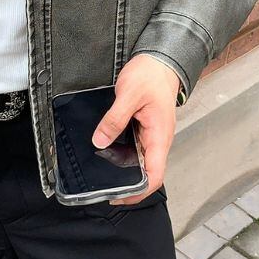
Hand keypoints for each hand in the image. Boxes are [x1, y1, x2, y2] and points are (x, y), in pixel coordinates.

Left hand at [91, 54, 179, 205]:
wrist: (159, 61)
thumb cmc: (150, 76)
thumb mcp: (128, 95)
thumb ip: (114, 119)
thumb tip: (99, 141)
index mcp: (159, 137)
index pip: (154, 176)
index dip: (138, 192)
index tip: (118, 197)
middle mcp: (157, 140)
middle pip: (146, 172)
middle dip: (128, 184)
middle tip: (103, 186)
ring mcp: (151, 134)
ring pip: (139, 160)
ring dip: (124, 168)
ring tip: (102, 172)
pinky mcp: (144, 127)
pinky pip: (135, 146)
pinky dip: (122, 152)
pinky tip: (107, 150)